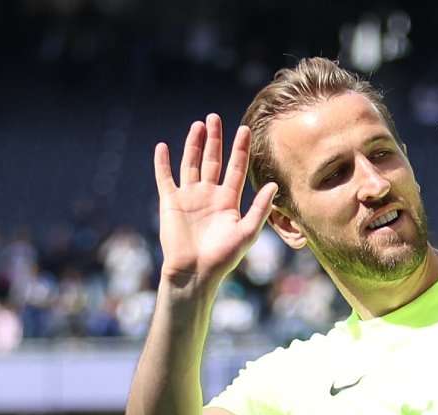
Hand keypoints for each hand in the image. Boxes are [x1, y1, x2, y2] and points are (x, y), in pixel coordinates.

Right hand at [154, 114, 278, 294]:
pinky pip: (165, 178)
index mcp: (228, 201)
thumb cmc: (222, 257)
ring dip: (193, 145)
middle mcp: (209, 195)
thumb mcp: (247, 232)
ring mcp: (189, 197)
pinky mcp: (170, 202)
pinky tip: (163, 147)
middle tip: (216, 118)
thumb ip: (260, 209)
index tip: (245, 129)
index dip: (240, 150)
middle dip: (215, 140)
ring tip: (198, 125)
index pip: (236, 169)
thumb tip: (274, 185)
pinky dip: (163, 163)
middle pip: (213, 160)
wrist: (195, 272)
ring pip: (191, 164)